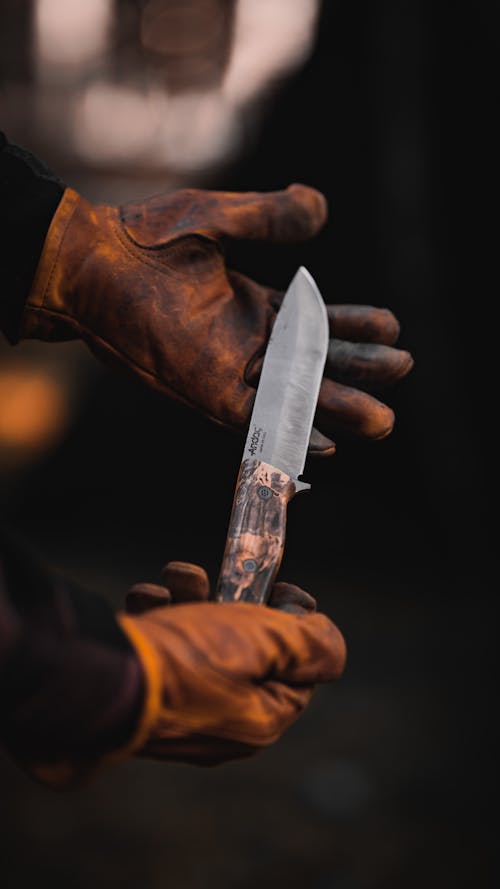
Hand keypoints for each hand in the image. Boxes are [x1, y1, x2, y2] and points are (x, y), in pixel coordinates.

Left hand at [21, 185, 412, 454]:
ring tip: (383, 419)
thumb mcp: (219, 218)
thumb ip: (270, 216)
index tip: (391, 326)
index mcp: (253, 307)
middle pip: (314, 363)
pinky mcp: (205, 389)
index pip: (315, 323)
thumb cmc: (146, 237)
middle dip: (358, 369)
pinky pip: (254, 418)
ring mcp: (228, 368)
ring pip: (292, 396)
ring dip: (335, 409)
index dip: (352, 325)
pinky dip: (287, 429)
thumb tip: (320, 206)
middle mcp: (247, 342)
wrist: (95, 261)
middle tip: (402, 369)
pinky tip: (324, 441)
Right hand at [119, 562, 345, 763]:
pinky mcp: (142, 690)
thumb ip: (312, 644)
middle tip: (226, 577)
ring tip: (177, 579)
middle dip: (236, 602)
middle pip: (248, 651)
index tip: (283, 589)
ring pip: (201, 641)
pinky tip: (148, 599)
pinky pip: (161, 648)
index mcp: (260, 721)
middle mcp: (221, 722)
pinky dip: (158, 614)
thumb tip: (330, 644)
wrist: (100, 677)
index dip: (298, 625)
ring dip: (192, 598)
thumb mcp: (266, 642)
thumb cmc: (188, 662)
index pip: (300, 672)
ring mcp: (178, 709)